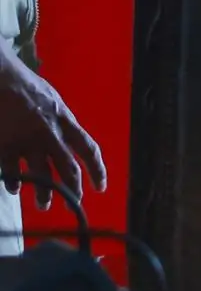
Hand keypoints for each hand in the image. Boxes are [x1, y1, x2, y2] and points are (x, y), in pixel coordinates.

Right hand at [0, 49, 103, 209]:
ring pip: (41, 176)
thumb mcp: (50, 99)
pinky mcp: (5, 146)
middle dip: (73, 190)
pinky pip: (12, 172)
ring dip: (44, 194)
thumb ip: (59, 120)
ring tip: (45, 204)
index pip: (88, 148)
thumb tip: (66, 139)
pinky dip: (14, 183)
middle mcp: (49, 133)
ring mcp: (26, 141)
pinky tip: (13, 188)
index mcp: (64, 119)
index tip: (101, 186)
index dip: (97, 169)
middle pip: (68, 168)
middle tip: (75, 205)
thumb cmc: (23, 85)